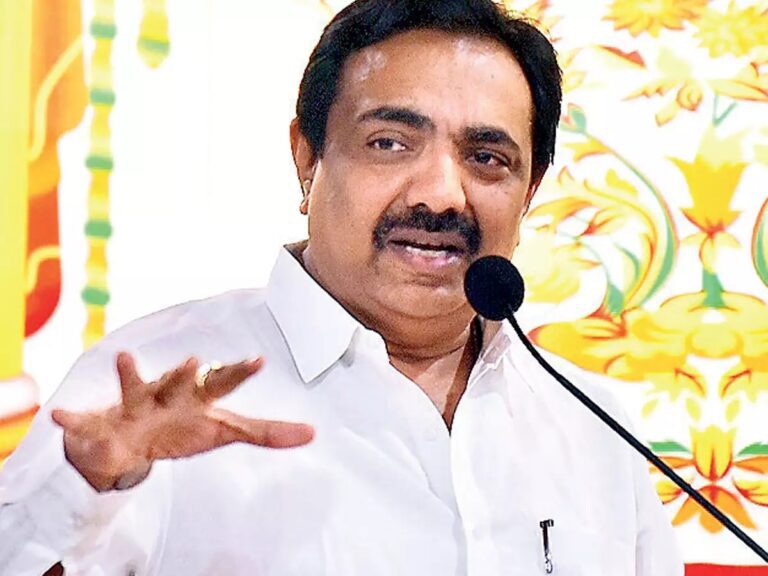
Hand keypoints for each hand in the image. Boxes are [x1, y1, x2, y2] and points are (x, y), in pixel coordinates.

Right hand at [51, 352, 313, 491]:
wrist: (133, 439)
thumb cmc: (183, 427)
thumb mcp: (223, 431)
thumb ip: (265, 432)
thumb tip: (313, 433)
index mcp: (197, 397)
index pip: (221, 383)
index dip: (239, 373)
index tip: (258, 361)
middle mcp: (167, 395)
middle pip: (177, 382)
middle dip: (184, 372)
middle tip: (195, 359)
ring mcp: (134, 407)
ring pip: (133, 390)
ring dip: (130, 375)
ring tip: (124, 358)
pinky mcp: (103, 423)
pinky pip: (84, 422)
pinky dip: (72, 419)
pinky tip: (60, 416)